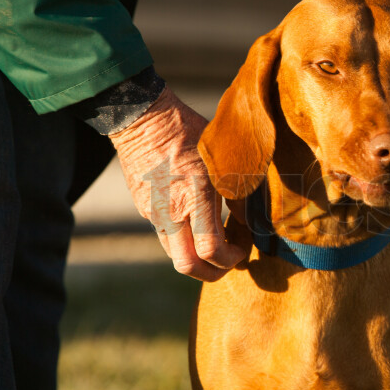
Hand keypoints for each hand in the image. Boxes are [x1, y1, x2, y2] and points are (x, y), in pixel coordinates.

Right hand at [109, 87, 245, 280]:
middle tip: (230, 259)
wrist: (142, 116)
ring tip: (218, 241)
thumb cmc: (189, 130)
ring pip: (175, 254)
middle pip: (188, 266)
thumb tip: (248, 219)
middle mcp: (171, 211)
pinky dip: (186, 239)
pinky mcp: (144, 209)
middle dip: (213, 272)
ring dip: (198, 257)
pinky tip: (200, 222)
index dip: (232, 257)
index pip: (211, 250)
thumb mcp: (223, 156)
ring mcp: (153, 212)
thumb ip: (237, 190)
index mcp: (194, 196)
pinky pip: (167, 236)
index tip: (245, 245)